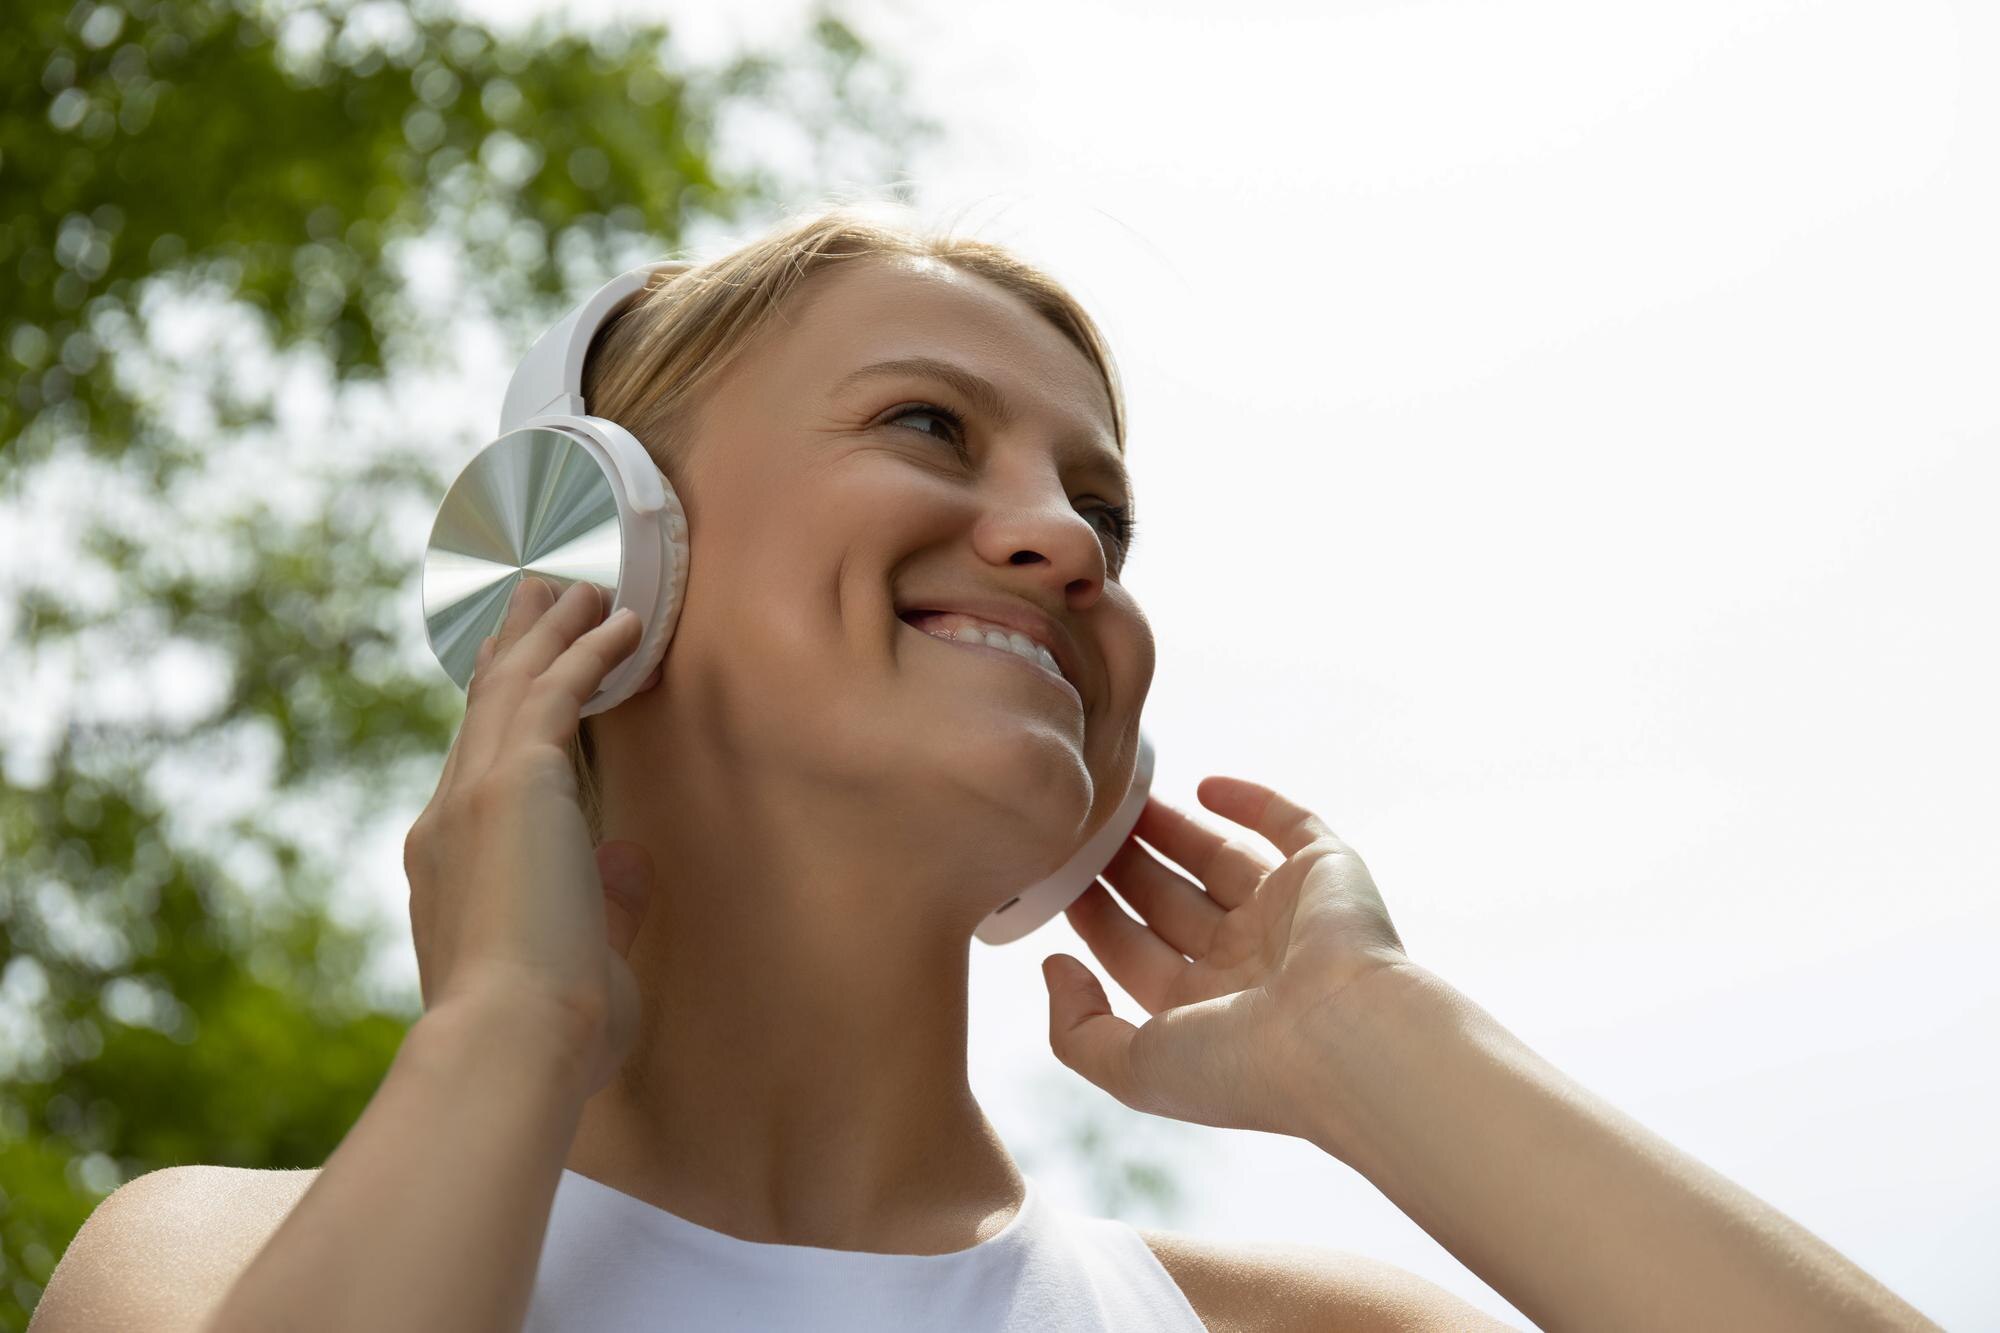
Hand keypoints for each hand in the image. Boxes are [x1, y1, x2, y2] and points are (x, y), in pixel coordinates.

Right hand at [402, 576, 660, 1096]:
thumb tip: (626, 861)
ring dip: (551, 633)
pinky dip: (589, 652)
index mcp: (449, 867)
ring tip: (581, 588)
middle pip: (483, 710)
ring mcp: (476, 795)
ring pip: (514, 686)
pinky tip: (623, 623)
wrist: (511, 1042)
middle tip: (535, 599)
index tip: (507, 678)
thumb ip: (601, 904)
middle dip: (513, 650)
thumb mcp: (580, 956)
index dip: (494, 718)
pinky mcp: (518, 780)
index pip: (473, 770)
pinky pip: (557, 692)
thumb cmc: (549, 1033)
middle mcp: (448, 820)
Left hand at [1043, 775, 1412, 1137]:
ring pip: (1219, 859)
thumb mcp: (1133, 1069)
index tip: (1056, 875)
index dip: (1096, 915)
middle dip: (1126, 865)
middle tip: (1083, 824)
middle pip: (1171, 900)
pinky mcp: (1328, 872)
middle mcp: (1249, 965)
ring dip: (1172, 828)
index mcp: (1208, 1014)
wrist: (1349, 1038)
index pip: (1135, 953)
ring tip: (1123, 796)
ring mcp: (1289, 916)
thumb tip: (1053, 968)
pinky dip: (1252, 801)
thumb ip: (1077, 1032)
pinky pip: (1290, 825)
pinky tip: (1204, 785)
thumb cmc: (1243, 1065)